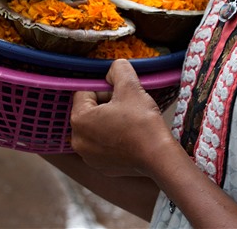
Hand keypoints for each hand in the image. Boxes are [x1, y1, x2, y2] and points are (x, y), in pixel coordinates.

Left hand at [69, 59, 174, 176]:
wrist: (158, 156)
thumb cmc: (142, 122)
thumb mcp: (130, 86)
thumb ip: (118, 69)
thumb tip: (113, 69)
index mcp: (79, 119)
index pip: (85, 92)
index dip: (105, 89)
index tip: (121, 96)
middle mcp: (78, 140)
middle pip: (89, 111)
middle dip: (106, 105)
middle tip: (127, 108)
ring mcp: (88, 156)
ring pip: (96, 127)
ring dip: (109, 121)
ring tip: (129, 123)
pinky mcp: (101, 166)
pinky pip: (102, 144)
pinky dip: (113, 138)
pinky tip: (129, 138)